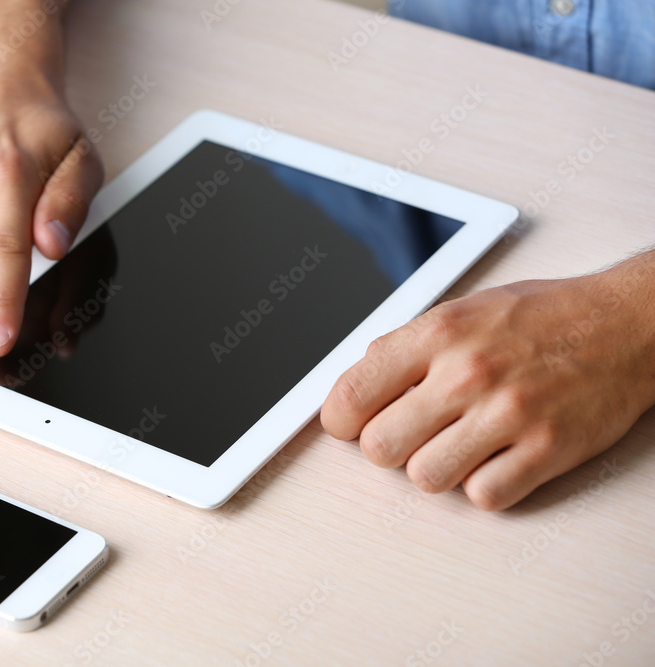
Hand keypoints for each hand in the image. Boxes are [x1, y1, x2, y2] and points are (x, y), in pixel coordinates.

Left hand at [320, 253, 654, 509]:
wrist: (626, 324)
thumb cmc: (541, 318)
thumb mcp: (459, 311)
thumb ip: (402, 349)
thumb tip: (352, 390)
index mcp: (437, 334)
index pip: (351, 396)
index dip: (341, 420)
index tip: (349, 425)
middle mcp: (467, 373)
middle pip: (380, 447)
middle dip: (388, 446)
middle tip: (410, 434)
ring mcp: (508, 414)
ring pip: (425, 478)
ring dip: (434, 468)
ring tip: (456, 444)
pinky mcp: (547, 450)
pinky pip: (482, 496)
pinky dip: (483, 485)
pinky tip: (494, 457)